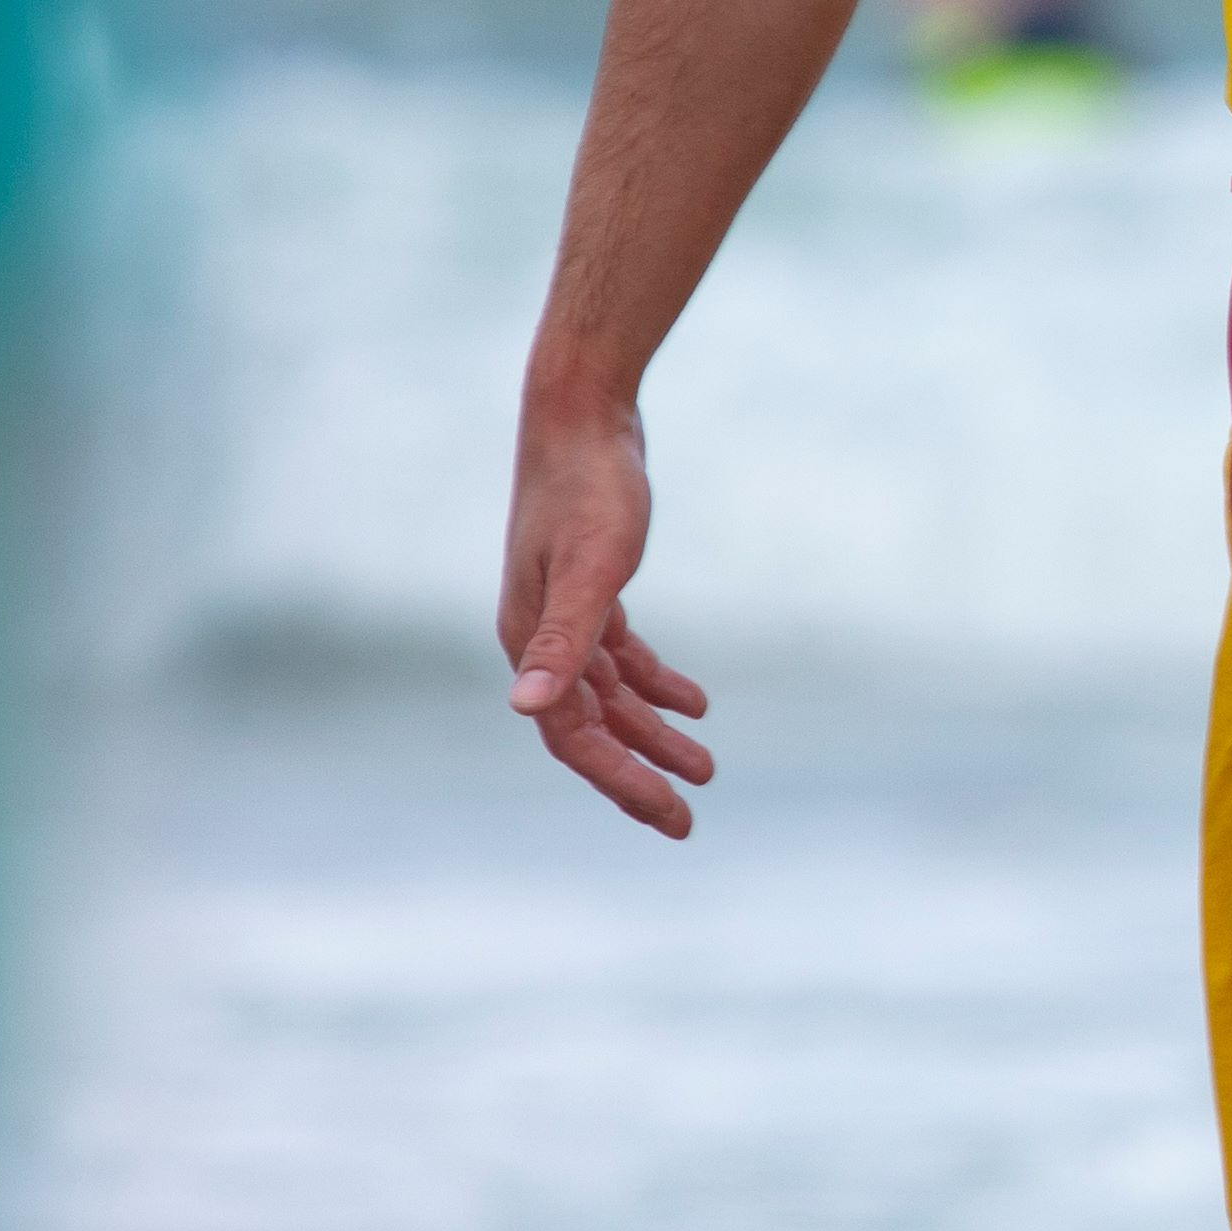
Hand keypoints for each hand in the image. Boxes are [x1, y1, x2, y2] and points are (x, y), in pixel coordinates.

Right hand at [502, 387, 720, 839]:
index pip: (572, 735)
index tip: (671, 814)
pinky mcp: (590, 585)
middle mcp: (540, 636)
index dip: (619, 779)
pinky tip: (694, 703)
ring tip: (705, 766)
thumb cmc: (589, 487)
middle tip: (688, 814)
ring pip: (609, 695)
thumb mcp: (590, 566)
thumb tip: (527, 707)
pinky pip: (619, 654)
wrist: (580, 416)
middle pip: (590, 727)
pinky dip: (653, 682)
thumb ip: (564, 640)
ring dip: (652, 731)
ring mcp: (562, 611)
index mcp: (533, 642)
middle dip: (637, 772)